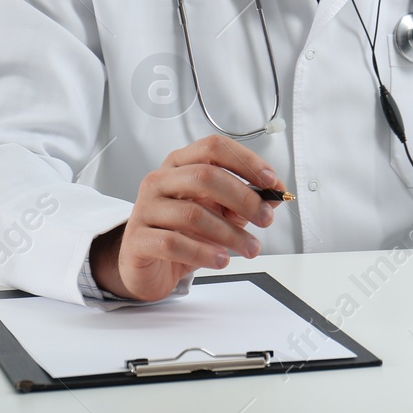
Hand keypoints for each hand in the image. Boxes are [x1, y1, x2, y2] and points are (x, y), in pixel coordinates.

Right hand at [91, 134, 285, 301]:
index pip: (214, 148)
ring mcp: (145, 208)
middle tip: (265, 219)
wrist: (147, 265)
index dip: (246, 161)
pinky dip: (203, 253)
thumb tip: (275, 196)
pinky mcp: (137, 239)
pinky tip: (220, 260)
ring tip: (250, 248)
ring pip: (193, 214)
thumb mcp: (217, 212)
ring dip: (230, 234)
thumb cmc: (182, 232)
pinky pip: (173, 243)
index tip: (271, 181)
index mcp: (180, 164)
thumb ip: (243, 202)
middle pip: (205, 176)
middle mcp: (160, 180)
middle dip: (243, 198)